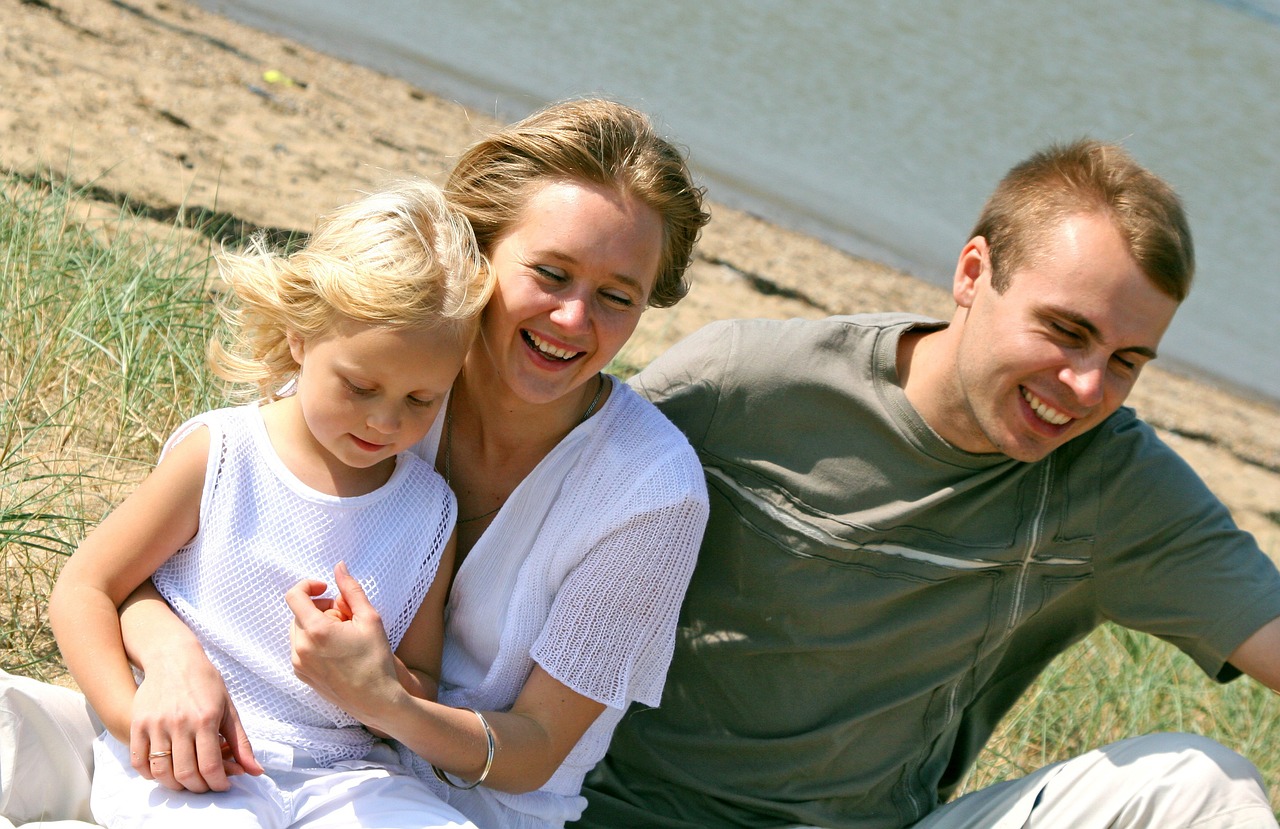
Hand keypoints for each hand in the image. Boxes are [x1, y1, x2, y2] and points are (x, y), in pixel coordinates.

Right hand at [128, 653, 261, 791]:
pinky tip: (163, 772)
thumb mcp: (228, 708)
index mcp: (205, 719)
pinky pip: (139, 761)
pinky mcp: (138, 724)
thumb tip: (255, 771)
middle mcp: (179, 723)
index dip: (218, 783)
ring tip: (186, 781)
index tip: (223, 786)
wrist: (173, 658)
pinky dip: (150, 775)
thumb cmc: (206, 682)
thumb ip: (241, 743)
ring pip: (161, 771)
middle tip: (205, 785)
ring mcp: (156, 724)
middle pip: (186, 773)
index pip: (210, 766)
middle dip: (199, 787)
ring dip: (175, 785)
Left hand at [287, 561, 400, 725]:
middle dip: (319, 608)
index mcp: (316, 631)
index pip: (294, 595)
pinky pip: (300, 648)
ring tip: (342, 636)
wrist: (376, 700)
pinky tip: (337, 651)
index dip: (308, 585)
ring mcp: (298, 664)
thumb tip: (339, 566)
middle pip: (299, 613)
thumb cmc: (376, 659)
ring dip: (316, 625)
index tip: (325, 589)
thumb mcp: (370, 618)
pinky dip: (314, 642)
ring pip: (299, 630)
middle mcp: (300, 648)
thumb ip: (351, 589)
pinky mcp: (301, 675)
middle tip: (345, 617)